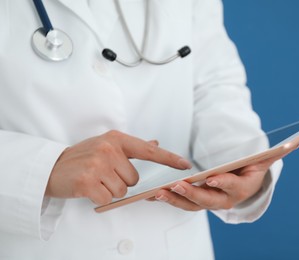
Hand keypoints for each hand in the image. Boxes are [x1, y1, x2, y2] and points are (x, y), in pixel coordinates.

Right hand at [45, 130, 191, 204]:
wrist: (53, 167)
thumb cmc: (83, 157)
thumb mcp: (107, 146)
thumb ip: (132, 147)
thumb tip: (155, 142)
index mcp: (116, 139)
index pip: (149, 150)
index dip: (169, 158)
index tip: (185, 165)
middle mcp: (109, 149)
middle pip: (134, 178)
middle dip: (121, 181)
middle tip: (104, 174)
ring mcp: (98, 165)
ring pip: (123, 190)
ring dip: (111, 190)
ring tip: (96, 180)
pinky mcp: (88, 182)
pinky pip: (109, 199)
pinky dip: (100, 198)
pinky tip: (89, 188)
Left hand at [153, 156, 279, 210]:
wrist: (243, 185)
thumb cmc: (250, 170)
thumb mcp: (263, 161)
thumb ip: (275, 153)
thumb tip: (295, 143)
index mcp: (241, 189)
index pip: (232, 187)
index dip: (223, 183)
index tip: (211, 178)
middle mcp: (225, 200)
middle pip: (208, 200)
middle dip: (192, 194)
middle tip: (176, 186)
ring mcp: (209, 202)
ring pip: (192, 205)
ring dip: (175, 200)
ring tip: (159, 193)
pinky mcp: (197, 201)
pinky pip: (182, 203)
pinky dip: (169, 199)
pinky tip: (154, 194)